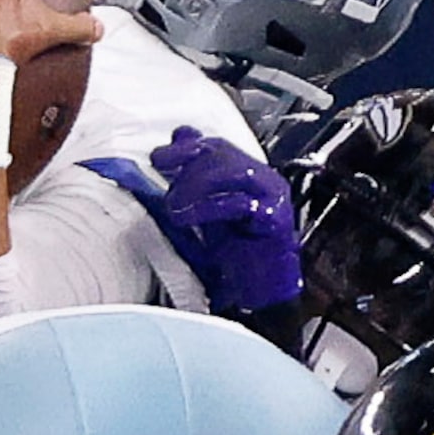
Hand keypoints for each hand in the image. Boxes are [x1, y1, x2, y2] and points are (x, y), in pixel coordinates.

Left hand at [141, 125, 300, 314]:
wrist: (259, 289)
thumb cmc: (234, 251)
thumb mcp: (203, 213)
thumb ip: (189, 186)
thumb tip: (162, 158)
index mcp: (244, 173)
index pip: (213, 145)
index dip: (184, 147)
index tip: (158, 158)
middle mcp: (261, 178)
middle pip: (222, 153)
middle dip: (187, 166)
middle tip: (167, 192)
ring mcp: (272, 196)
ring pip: (233, 171)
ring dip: (196, 186)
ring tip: (175, 209)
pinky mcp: (275, 218)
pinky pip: (241, 203)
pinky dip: (208, 208)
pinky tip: (188, 218)